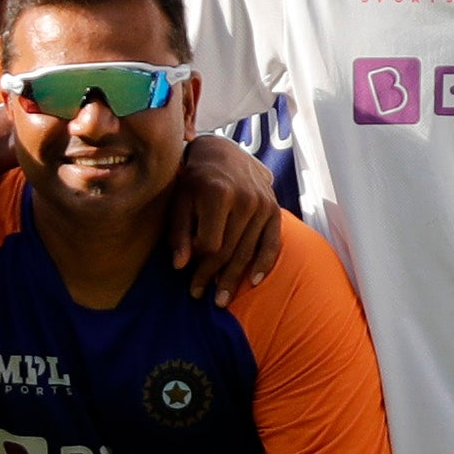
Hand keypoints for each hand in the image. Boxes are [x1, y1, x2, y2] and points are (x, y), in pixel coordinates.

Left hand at [171, 136, 282, 304]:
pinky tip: (255, 281)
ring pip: (248, 250)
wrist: (223, 154)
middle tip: (202, 297)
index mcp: (219, 194)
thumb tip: (180, 265)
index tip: (189, 282)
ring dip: (235, 277)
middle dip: (214, 277)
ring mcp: (263, 203)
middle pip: (229, 250)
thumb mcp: (179, 201)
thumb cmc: (194, 181)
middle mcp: (246, 199)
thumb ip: (178, 233)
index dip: (198, 266)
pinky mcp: (274, 208)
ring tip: (223, 299)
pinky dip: (265, 263)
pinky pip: (272, 241)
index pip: (210, 244)